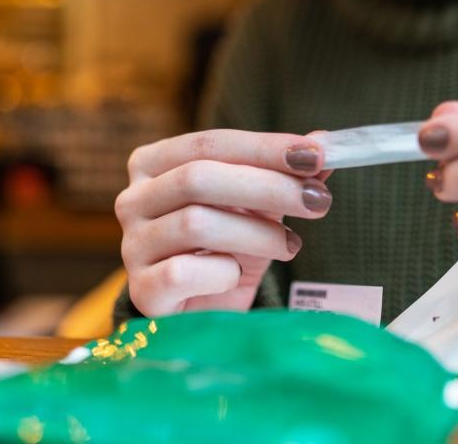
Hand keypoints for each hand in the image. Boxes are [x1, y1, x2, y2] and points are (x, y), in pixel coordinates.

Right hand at [117, 130, 332, 316]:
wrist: (202, 316)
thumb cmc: (226, 251)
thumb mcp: (258, 208)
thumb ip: (285, 173)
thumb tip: (324, 141)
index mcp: (153, 164)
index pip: (209, 143)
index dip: (264, 147)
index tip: (316, 154)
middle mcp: (132, 199)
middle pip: (199, 178)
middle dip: (268, 187)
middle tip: (318, 201)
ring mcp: (132, 246)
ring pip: (196, 223)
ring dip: (257, 233)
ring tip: (291, 245)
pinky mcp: (142, 291)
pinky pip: (184, 272)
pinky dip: (223, 272)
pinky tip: (237, 276)